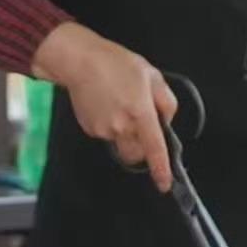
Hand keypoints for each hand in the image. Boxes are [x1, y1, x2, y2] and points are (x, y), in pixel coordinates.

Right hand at [32, 22, 178, 192]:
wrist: (80, 62)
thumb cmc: (117, 64)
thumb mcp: (152, 75)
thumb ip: (165, 101)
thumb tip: (165, 121)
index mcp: (140, 113)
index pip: (154, 148)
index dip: (161, 169)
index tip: (164, 184)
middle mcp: (121, 126)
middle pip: (136, 154)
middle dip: (143, 148)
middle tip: (143, 126)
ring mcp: (103, 130)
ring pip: (121, 143)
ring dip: (127, 133)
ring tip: (122, 104)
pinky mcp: (89, 129)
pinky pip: (107, 135)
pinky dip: (112, 125)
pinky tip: (109, 104)